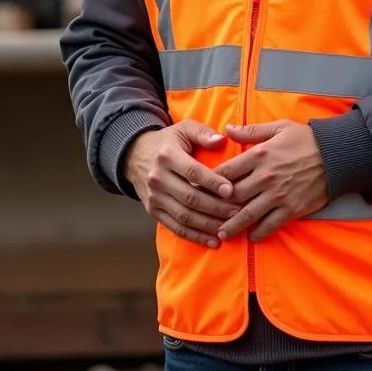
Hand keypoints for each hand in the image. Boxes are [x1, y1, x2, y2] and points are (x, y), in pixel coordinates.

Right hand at [122, 120, 238, 247]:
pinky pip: (176, 228)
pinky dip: (195, 236)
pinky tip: (213, 240)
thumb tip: (220, 140)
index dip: (213, 183)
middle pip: (190, 198)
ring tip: (229, 227)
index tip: (231, 190)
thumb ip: (202, 133)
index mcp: (167, 156)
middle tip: (237, 211)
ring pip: (184, 216)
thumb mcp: (183, 129)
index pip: (193, 173)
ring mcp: (154, 197)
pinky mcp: (153, 211)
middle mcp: (158, 178)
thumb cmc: (167, 142)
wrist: (134, 155)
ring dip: (208, 225)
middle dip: (216, 207)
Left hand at [213, 120, 328, 241]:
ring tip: (221, 234)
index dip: (211, 181)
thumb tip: (226, 129)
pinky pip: (271, 224)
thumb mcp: (278, 127)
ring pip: (249, 214)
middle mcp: (265, 176)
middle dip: (218, 207)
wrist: (336, 155)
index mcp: (259, 154)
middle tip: (206, 215)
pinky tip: (252, 237)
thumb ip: (251, 131)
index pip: (227, 171)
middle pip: (234, 196)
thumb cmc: (305, 139)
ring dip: (233, 225)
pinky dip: (260, 233)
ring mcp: (278, 195)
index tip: (200, 188)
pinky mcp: (292, 209)